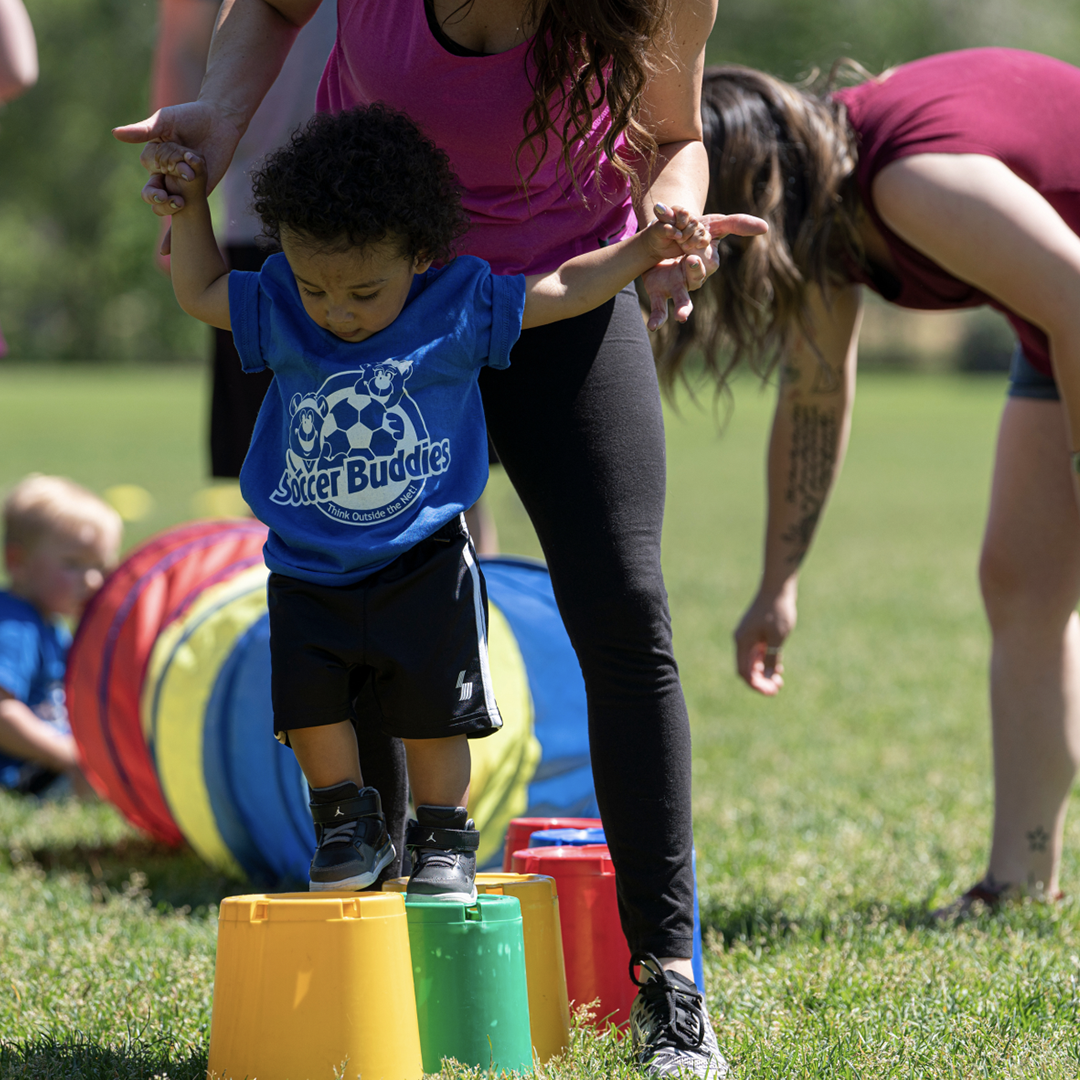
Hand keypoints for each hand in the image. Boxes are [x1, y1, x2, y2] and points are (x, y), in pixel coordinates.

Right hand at [113, 101, 242, 249]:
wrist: (219, 121)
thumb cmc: (190, 117)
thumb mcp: (166, 122)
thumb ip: (144, 131)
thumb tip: (115, 134)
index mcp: (154, 156)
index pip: (149, 165)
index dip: (163, 163)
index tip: (181, 157)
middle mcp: (165, 173)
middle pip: (153, 191)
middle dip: (160, 196)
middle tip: (171, 197)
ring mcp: (181, 186)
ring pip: (166, 205)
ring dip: (170, 209)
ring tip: (179, 207)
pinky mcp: (198, 194)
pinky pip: (185, 217)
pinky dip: (173, 235)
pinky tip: (167, 251)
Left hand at [640, 203, 710, 263]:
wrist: (658, 246)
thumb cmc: (656, 236)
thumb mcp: (656, 231)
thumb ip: (664, 228)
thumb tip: (676, 232)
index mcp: (676, 211)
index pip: (684, 213)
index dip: (681, 223)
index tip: (675, 232)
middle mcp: (687, 217)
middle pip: (694, 222)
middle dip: (687, 233)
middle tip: (679, 241)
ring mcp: (693, 227)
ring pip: (701, 230)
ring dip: (694, 240)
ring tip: (684, 247)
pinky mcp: (698, 237)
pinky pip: (706, 237)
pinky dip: (703, 242)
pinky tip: (696, 247)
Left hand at [642, 211, 767, 330]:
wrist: (663, 238)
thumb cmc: (693, 233)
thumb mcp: (714, 224)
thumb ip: (737, 224)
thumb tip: (766, 227)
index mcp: (707, 263)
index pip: (708, 261)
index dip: (701, 253)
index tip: (692, 246)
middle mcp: (693, 278)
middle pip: (697, 278)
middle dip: (695, 271)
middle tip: (690, 260)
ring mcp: (676, 287)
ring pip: (683, 300)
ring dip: (683, 308)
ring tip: (682, 317)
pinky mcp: (658, 292)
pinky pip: (660, 309)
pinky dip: (657, 318)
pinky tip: (654, 327)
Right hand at [734, 582, 797, 696]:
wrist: (778, 587)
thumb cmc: (777, 611)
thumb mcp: (777, 638)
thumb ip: (770, 659)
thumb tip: (767, 678)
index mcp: (742, 642)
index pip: (744, 672)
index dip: (756, 685)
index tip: (772, 692)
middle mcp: (742, 640)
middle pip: (747, 668)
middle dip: (761, 681)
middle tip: (778, 688)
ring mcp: (749, 636)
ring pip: (752, 661)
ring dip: (764, 672)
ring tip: (779, 680)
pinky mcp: (756, 632)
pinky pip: (757, 652)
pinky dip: (765, 661)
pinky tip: (778, 667)